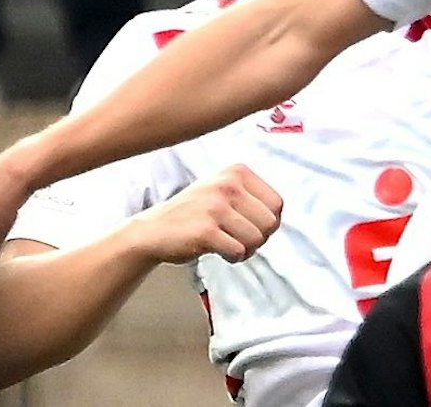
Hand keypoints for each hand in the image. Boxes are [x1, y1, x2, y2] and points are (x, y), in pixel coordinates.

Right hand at [125, 165, 282, 264]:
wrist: (152, 230)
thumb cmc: (194, 213)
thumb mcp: (223, 190)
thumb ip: (251, 196)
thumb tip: (278, 216)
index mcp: (237, 172)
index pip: (277, 203)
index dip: (269, 222)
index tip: (252, 227)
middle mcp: (228, 185)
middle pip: (270, 222)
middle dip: (259, 238)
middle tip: (240, 240)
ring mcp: (215, 207)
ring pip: (257, 239)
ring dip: (246, 250)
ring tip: (229, 245)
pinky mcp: (205, 230)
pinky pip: (239, 251)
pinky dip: (233, 257)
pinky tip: (220, 252)